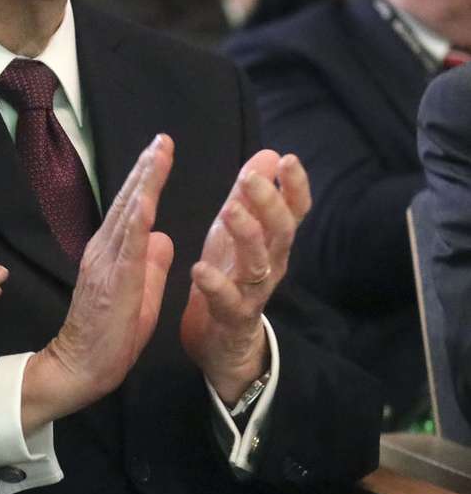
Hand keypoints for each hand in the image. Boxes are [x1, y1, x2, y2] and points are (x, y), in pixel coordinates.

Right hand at [22, 135, 174, 429]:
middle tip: (162, 138)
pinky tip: (149, 197)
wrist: (80, 367)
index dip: (146, 178)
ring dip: (145, 182)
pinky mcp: (112, 280)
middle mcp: (104, 249)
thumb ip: (151, 263)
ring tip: (159, 153)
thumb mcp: (141, 293)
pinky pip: (126, 243)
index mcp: (112, 252)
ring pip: (128, 213)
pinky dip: (138, 217)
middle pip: (127, 201)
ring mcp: (105, 262)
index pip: (131, 208)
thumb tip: (164, 235)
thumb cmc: (110, 336)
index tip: (161, 150)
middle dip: (146, 168)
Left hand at [180, 151, 310, 403]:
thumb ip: (252, 196)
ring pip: (258, 263)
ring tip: (228, 211)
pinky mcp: (232, 317)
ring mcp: (254, 292)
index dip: (295, 186)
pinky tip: (199, 268)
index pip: (294, 211)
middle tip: (250, 179)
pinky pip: (228, 301)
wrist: (223, 340)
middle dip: (268, 204)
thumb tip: (269, 153)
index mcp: (272, 241)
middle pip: (280, 232)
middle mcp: (270, 265)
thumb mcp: (238, 231)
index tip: (288, 159)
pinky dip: (215, 284)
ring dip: (245, 235)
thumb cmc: (231, 275)